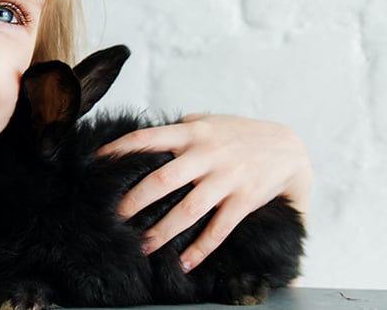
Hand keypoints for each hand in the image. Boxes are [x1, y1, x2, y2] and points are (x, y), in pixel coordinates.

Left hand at [96, 114, 311, 271]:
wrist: (289, 148)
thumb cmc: (239, 134)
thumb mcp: (208, 122)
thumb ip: (177, 130)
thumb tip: (140, 141)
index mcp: (193, 132)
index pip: (148, 138)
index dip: (120, 150)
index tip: (98, 164)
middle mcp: (208, 154)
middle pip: (163, 180)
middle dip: (135, 200)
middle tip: (114, 216)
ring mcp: (226, 179)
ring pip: (188, 210)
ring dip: (163, 231)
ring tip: (142, 247)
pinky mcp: (244, 200)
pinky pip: (219, 229)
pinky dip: (201, 249)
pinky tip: (185, 263)